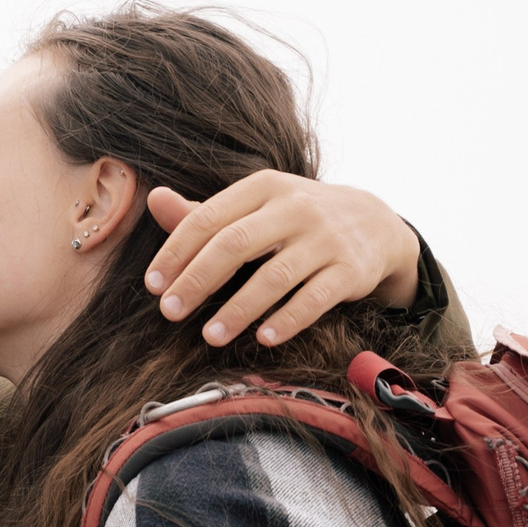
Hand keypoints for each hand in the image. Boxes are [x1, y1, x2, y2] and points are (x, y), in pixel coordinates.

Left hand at [142, 172, 421, 347]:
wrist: (375, 223)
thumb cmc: (295, 220)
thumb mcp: (256, 206)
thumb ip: (205, 212)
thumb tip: (154, 199)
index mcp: (264, 187)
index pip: (209, 218)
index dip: (176, 252)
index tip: (152, 285)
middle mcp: (296, 207)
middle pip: (236, 244)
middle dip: (197, 280)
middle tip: (169, 312)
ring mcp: (326, 238)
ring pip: (275, 276)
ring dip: (239, 310)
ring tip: (210, 336)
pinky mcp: (352, 269)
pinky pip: (315, 298)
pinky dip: (288, 320)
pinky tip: (264, 338)